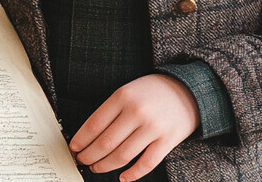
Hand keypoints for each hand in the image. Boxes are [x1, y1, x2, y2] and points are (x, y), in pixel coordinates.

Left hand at [69, 74, 199, 180]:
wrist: (187, 89)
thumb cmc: (152, 91)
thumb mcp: (129, 90)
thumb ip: (112, 109)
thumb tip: (89, 135)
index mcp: (123, 95)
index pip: (95, 124)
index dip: (81, 140)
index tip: (74, 148)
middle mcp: (137, 111)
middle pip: (106, 142)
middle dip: (90, 156)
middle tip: (83, 160)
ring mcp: (153, 127)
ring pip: (122, 156)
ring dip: (105, 166)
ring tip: (96, 168)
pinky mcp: (167, 140)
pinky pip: (146, 164)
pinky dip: (132, 174)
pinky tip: (123, 177)